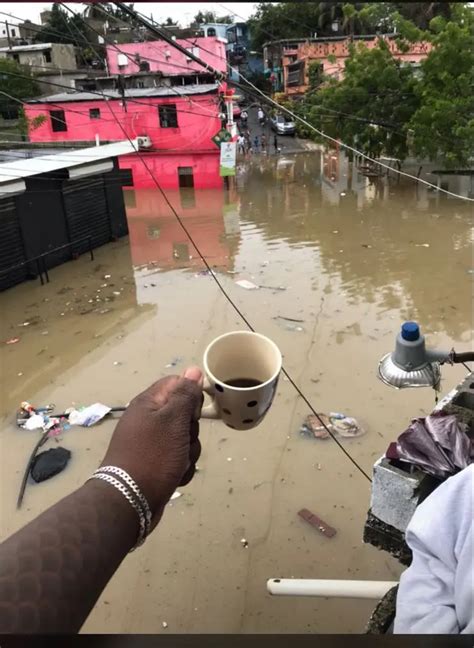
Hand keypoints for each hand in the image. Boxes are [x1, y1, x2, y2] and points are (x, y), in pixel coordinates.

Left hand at [100, 367, 202, 527]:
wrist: (130, 501)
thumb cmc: (153, 456)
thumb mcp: (173, 421)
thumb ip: (184, 394)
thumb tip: (193, 370)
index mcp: (148, 403)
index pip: (177, 384)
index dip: (191, 396)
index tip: (193, 412)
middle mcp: (148, 420)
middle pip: (184, 414)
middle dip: (191, 430)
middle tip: (183, 440)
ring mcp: (151, 443)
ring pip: (185, 439)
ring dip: (189, 453)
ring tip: (179, 463)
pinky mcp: (155, 463)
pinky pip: (179, 459)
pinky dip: (182, 468)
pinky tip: (176, 476)